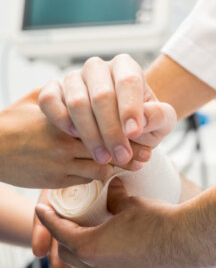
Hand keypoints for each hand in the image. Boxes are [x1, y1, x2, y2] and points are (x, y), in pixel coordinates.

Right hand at [0, 91, 151, 188]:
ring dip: (120, 164)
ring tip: (137, 164)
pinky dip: (102, 174)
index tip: (142, 132)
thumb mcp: (38, 98)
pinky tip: (112, 171)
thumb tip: (96, 89)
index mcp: (64, 109)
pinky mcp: (55, 178)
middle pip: (108, 141)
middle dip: (131, 150)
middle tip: (148, 154)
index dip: (127, 124)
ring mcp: (60, 158)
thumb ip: (67, 93)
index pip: (104, 114)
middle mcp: (64, 136)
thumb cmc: (16, 120)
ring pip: (102, 163)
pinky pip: (88, 178)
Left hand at [34, 179, 215, 267]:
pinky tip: (107, 241)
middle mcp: (98, 265)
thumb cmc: (158, 221)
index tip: (41, 208)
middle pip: (67, 253)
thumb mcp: (131, 204)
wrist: (188, 243)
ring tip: (83, 231)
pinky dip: (98, 254)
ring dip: (80, 247)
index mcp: (90, 246)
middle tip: (61, 219)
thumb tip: (110, 188)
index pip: (59, 232)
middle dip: (60, 236)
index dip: (48, 219)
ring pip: (85, 262)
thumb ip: (114, 197)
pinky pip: (103, 266)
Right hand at [38, 55, 176, 165]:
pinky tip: (75, 136)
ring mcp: (74, 78)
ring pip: (76, 102)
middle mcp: (98, 69)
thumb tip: (143, 120)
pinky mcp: (54, 91)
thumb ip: (159, 117)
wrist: (123, 129)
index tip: (135, 133)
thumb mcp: (162, 122)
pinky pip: (49, 101)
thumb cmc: (144, 123)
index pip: (127, 82)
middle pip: (101, 96)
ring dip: (90, 134)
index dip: (130, 108)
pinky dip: (61, 119)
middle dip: (112, 130)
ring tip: (104, 157)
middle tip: (122, 156)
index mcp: (126, 67)